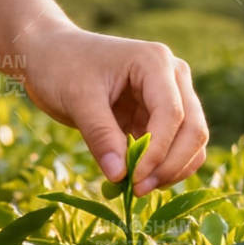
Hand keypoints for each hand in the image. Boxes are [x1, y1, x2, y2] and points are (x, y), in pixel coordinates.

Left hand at [17, 24, 208, 193]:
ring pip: (191, 141)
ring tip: (137, 188)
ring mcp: (170, 95)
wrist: (50, 54)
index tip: (133, 179)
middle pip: (193, 128)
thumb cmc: (62, 66)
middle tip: (139, 190)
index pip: (172, 114)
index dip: (157, 151)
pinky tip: (137, 179)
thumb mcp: (78, 99)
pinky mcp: (160, 115)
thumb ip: (100, 136)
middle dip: (171, 164)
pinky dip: (163, 166)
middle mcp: (172, 76)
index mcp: (155, 62)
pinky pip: (175, 146)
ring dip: (172, 169)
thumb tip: (120, 177)